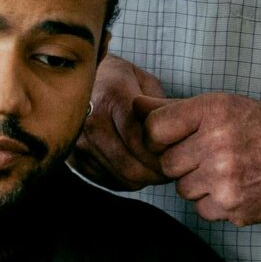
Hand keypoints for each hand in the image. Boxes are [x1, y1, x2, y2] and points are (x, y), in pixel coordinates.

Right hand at [76, 55, 167, 189]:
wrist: (77, 80)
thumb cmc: (118, 80)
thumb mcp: (144, 81)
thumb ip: (161, 107)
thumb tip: (185, 132)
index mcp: (111, 98)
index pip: (139, 139)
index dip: (162, 153)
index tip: (178, 154)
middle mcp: (90, 122)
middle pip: (130, 165)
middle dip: (156, 172)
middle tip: (173, 169)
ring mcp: (79, 143)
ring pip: (121, 177)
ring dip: (144, 179)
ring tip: (158, 169)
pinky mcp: (75, 160)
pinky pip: (109, 181)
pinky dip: (128, 180)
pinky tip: (137, 167)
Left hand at [144, 95, 260, 225]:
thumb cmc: (259, 126)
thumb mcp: (220, 106)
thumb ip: (173, 109)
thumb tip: (132, 105)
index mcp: (211, 112)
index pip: (153, 130)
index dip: (159, 138)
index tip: (175, 139)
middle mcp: (217, 144)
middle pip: (167, 164)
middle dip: (182, 162)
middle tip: (208, 155)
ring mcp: (226, 179)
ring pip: (183, 189)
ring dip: (198, 183)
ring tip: (225, 170)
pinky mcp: (235, 207)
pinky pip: (202, 210)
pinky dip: (214, 203)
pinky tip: (235, 187)